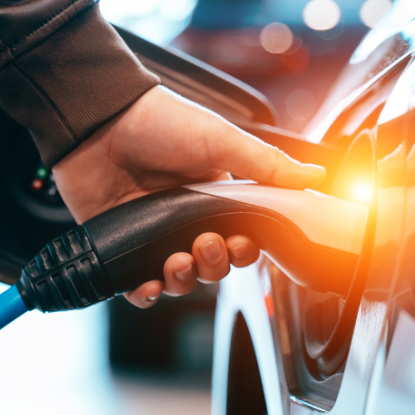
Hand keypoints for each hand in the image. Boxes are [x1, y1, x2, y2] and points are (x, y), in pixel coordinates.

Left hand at [53, 86, 326, 306]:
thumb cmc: (160, 122)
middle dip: (214, 263)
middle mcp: (185, 218)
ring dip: (184, 279)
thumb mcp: (222, 140)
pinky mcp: (121, 246)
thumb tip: (316, 176)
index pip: (241, 238)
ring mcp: (152, 234)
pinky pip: (138, 286)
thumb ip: (268, 165)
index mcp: (214, 196)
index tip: (240, 241)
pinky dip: (146, 294)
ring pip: (180, 279)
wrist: (98, 120)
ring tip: (177, 259)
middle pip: (213, 265)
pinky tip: (148, 285)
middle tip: (206, 242)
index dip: (244, 249)